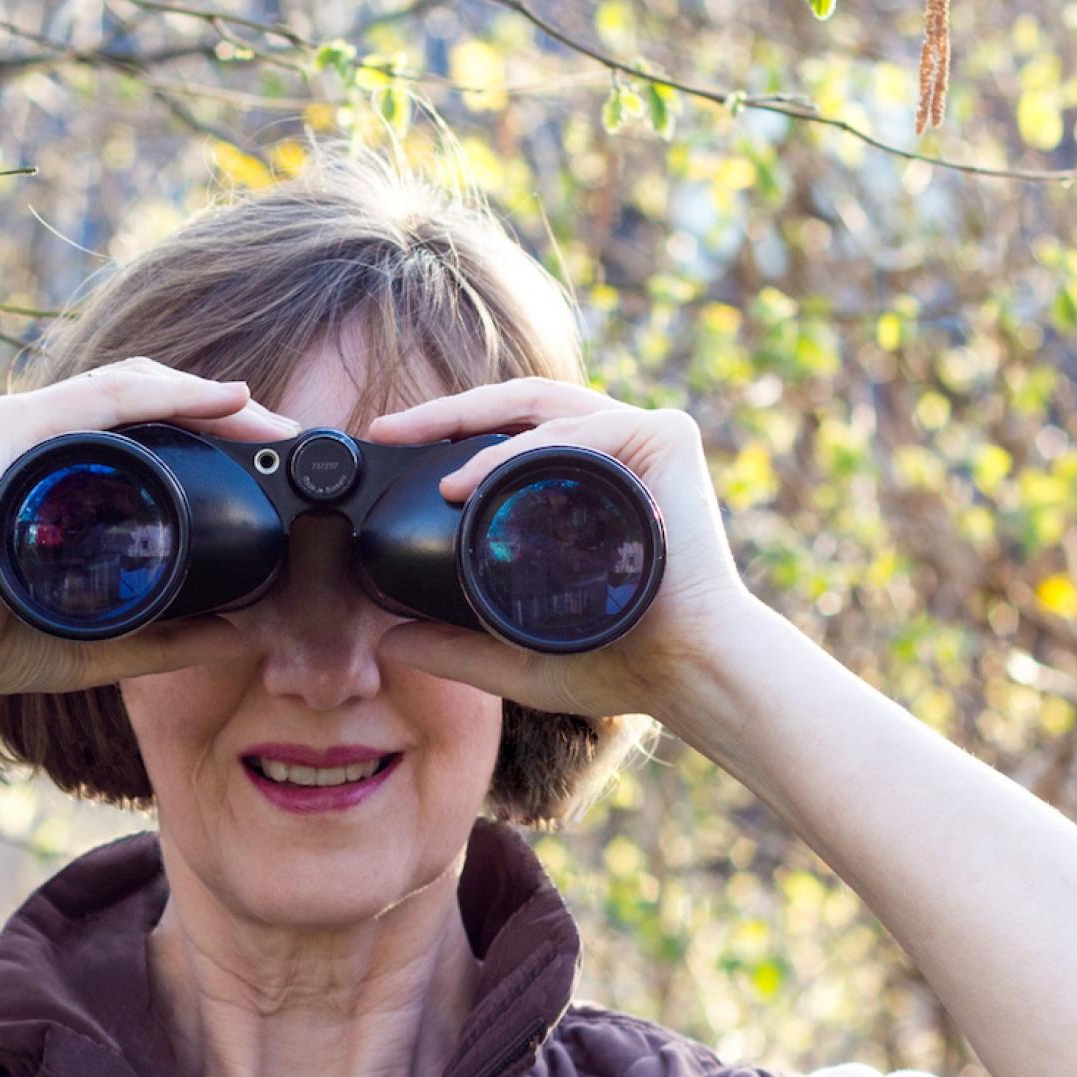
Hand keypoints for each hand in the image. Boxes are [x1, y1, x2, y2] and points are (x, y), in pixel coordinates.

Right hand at [0, 357, 298, 696]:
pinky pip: (106, 394)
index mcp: (57, 471)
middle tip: (284, 438)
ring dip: (208, 396)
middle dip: (223, 412)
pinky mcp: (13, 429)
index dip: (212, 434)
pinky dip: (168, 391)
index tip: (270, 462)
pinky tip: (220, 400)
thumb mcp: (105, 639)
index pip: (145, 430)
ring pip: (134, 385)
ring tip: (265, 419)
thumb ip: (173, 637)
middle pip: (148, 399)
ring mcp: (24, 425)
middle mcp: (40, 436)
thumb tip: (245, 634)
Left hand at [360, 379, 765, 720]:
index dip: (449, 432)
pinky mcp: (668, 436)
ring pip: (543, 404)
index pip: (511, 434)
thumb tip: (389, 645)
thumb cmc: (623, 663)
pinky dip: (521, 448)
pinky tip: (473, 477)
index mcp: (587, 480)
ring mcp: (643, 437)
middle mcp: (616, 448)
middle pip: (519, 406)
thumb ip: (456, 648)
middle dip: (445, 411)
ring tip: (418, 450)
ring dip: (471, 421)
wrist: (688, 672)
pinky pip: (580, 428)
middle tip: (387, 429)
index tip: (390, 446)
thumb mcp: (517, 655)